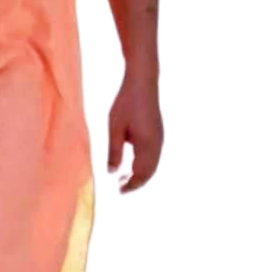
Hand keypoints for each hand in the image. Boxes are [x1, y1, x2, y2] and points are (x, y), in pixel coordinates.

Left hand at [104, 72, 164, 196]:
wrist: (142, 79)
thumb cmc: (126, 102)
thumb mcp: (114, 127)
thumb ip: (114, 151)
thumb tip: (112, 174)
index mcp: (148, 145)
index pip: (142, 175)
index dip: (131, 186)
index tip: (119, 193)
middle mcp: (158, 144)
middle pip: (149, 172)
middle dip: (135, 183)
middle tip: (120, 189)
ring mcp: (160, 137)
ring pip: (152, 164)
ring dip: (139, 174)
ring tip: (123, 178)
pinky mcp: (157, 131)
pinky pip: (153, 155)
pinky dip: (143, 164)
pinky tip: (130, 161)